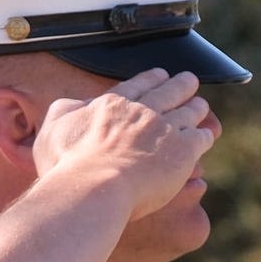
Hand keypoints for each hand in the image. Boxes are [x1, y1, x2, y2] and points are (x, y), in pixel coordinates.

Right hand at [34, 69, 214, 221]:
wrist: (95, 187)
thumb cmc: (68, 164)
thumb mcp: (53, 128)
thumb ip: (65, 111)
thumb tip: (77, 105)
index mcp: (112, 104)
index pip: (137, 86)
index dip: (151, 78)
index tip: (160, 74)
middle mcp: (142, 112)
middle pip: (167, 92)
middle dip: (180, 84)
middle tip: (189, 80)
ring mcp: (165, 129)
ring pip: (187, 112)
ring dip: (196, 107)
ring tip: (201, 104)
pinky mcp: (183, 151)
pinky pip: (199, 137)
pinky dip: (204, 133)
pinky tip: (207, 134)